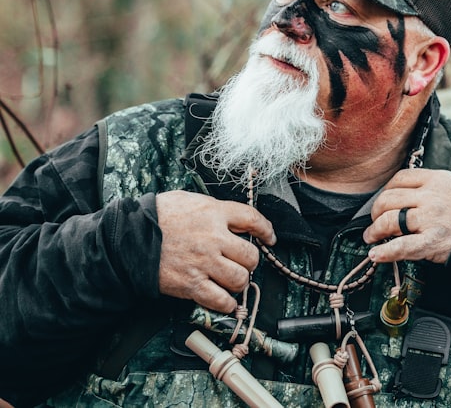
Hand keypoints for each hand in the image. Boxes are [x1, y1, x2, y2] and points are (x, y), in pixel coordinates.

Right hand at [155, 190, 276, 312]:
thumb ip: (213, 209)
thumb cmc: (155, 216)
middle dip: (250, 261)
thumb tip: (230, 217)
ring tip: (232, 279)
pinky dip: (226, 303)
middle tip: (242, 262)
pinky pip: (220, 300)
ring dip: (239, 281)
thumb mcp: (188, 200)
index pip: (253, 219)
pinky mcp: (191, 284)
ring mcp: (203, 263)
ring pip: (240, 279)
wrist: (127, 238)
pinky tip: (225, 300)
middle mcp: (213, 238)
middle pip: (251, 255)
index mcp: (214, 213)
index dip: (266, 230)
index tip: (269, 237)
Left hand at [364, 168, 450, 264]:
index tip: (383, 200)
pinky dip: (385, 252)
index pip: (400, 178)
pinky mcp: (432, 242)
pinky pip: (402, 246)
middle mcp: (430, 197)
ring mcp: (430, 219)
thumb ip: (430, 186)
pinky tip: (375, 255)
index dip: (386, 190)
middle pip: (389, 199)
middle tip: (374, 221)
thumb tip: (404, 193)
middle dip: (375, 212)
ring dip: (375, 230)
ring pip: (390, 220)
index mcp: (436, 179)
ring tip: (371, 237)